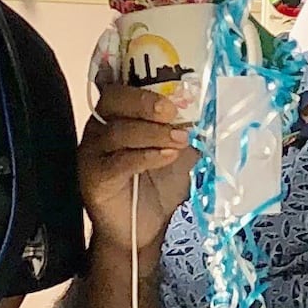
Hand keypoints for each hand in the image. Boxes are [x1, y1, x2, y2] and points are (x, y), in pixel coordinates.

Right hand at [77, 78, 195, 247]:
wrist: (142, 230)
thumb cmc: (157, 186)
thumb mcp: (180, 151)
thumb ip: (189, 129)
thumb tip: (215, 110)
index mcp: (118, 114)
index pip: (123, 84)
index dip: (142, 77)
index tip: (174, 84)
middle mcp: (100, 127)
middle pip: (114, 100)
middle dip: (145, 102)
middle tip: (172, 111)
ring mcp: (92, 152)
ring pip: (118, 131)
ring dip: (153, 132)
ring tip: (180, 139)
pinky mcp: (93, 177)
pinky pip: (117, 161)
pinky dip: (145, 156)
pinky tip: (166, 157)